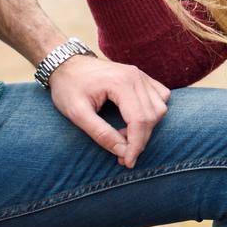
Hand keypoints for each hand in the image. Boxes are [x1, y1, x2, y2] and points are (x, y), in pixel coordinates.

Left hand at [48, 54, 170, 167]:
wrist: (66, 63)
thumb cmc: (68, 87)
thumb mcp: (76, 113)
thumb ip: (100, 133)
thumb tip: (122, 151)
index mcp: (120, 83)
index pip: (139, 120)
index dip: (136, 145)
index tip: (127, 162)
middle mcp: (135, 76)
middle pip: (152, 116)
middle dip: (140, 140)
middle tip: (122, 155)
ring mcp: (140, 75)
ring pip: (160, 108)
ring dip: (147, 127)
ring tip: (125, 136)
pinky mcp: (142, 77)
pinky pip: (160, 97)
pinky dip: (152, 113)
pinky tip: (134, 121)